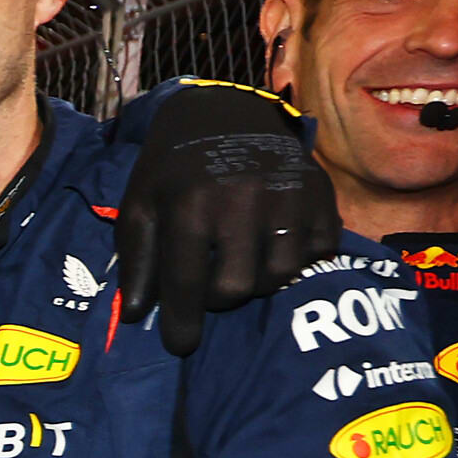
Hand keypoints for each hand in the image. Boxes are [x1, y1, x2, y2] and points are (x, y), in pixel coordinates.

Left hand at [113, 81, 339, 356]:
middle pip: (238, 288)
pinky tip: (275, 248)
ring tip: (242, 264)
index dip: (183, 322)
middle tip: (211, 287)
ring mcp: (286, 195)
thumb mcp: (140, 207)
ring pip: (280, 275)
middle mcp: (241, 200)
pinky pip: (318, 252)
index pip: (187, 282)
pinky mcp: (319, 192)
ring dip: (259, 282)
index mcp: (190, 205)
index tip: (181, 345)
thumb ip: (137, 260)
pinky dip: (298, 260)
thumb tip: (138, 314)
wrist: (224, 112)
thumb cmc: (173, 169)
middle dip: (220, 298)